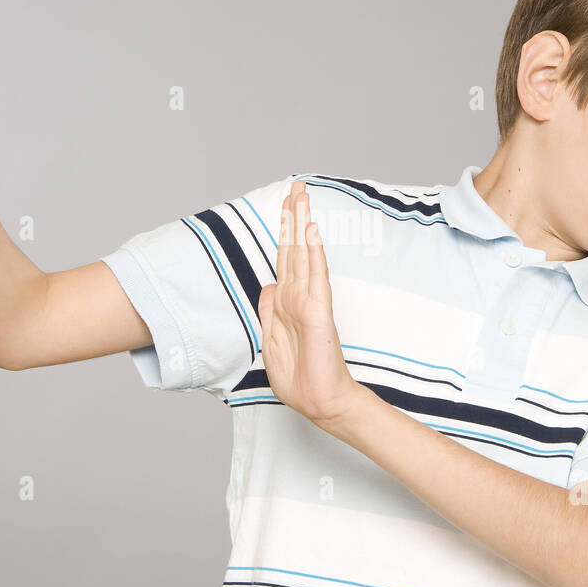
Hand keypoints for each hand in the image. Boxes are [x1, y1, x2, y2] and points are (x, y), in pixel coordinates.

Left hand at [257, 180, 361, 430]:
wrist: (319, 401)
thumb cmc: (300, 377)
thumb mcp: (271, 341)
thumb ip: (270, 310)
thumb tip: (268, 284)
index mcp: (286, 302)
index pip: (284, 258)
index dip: (284, 231)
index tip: (286, 205)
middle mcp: (298, 295)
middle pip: (293, 247)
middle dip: (293, 215)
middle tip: (296, 185)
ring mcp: (309, 301)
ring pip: (303, 253)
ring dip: (301, 222)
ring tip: (301, 194)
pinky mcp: (318, 311)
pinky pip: (314, 275)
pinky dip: (312, 251)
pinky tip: (310, 229)